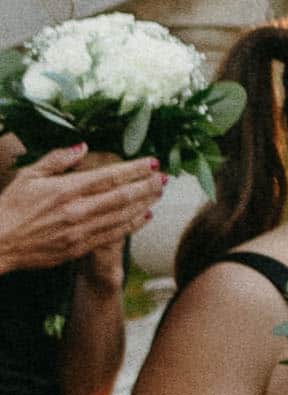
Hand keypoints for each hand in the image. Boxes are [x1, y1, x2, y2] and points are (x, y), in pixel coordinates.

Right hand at [0, 145, 157, 274]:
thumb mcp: (30, 175)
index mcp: (66, 189)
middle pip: (122, 196)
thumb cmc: (10, 207)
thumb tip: (83, 146)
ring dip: (144, 203)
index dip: (134, 169)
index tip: (152, 162)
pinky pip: (112, 235)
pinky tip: (144, 216)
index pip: (109, 176)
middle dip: (147, 185)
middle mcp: (78, 211)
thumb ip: (58, 159)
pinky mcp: (79, 248)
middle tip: (165, 177)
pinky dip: (132, 225)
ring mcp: (80, 232)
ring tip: (159, 192)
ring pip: (122, 216)